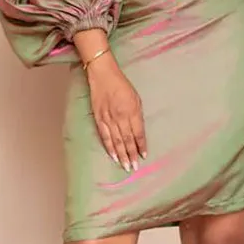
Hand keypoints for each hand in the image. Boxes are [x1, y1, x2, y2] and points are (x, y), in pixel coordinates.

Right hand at [86, 55, 146, 171]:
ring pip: (116, 141)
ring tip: (125, 167)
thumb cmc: (122, 85)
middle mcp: (121, 117)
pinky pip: (105, 136)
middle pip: (127, 140)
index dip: (141, 145)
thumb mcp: (136, 98)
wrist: (103, 75)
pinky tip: (113, 156)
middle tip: (134, 167)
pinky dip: (109, 147)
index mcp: (132, 111)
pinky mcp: (99, 119)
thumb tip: (138, 132)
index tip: (144, 156)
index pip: (138, 133)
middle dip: (132, 154)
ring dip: (121, 155)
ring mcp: (108, 119)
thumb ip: (137, 116)